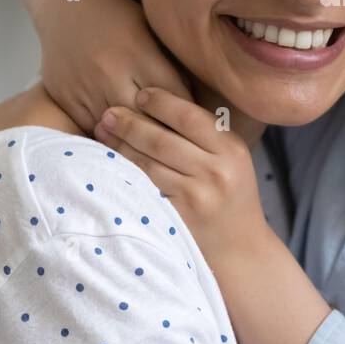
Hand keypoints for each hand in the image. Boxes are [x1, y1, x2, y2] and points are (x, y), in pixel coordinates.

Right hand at [41, 0, 190, 135]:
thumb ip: (170, 65)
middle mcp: (112, 72)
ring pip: (117, 130)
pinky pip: (90, 129)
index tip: (197, 126)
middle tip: (178, 147)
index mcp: (139, 53)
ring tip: (151, 151)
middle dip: (163, 134)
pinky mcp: (65, 97)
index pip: (173, 96)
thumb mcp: (150, 31)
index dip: (186, 114)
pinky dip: (106, 137)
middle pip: (145, 120)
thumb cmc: (118, 18)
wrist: (67, 6)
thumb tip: (196, 103)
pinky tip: (119, 141)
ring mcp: (86, 87)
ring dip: (134, 142)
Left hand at [96, 87, 268, 259]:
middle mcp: (217, 171)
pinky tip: (109, 164)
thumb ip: (204, 134)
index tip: (140, 95)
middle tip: (109, 113)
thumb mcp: (232, 160)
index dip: (160, 102)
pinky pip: (143, 189)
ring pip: (147, 164)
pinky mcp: (179, 219)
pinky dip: (124, 174)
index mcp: (232, 149)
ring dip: (119, 147)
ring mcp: (197, 197)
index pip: (189, 116)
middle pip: (162, 139)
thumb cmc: (231, 196)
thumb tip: (156, 102)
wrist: (241, 248)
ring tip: (103, 133)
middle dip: (130, 122)